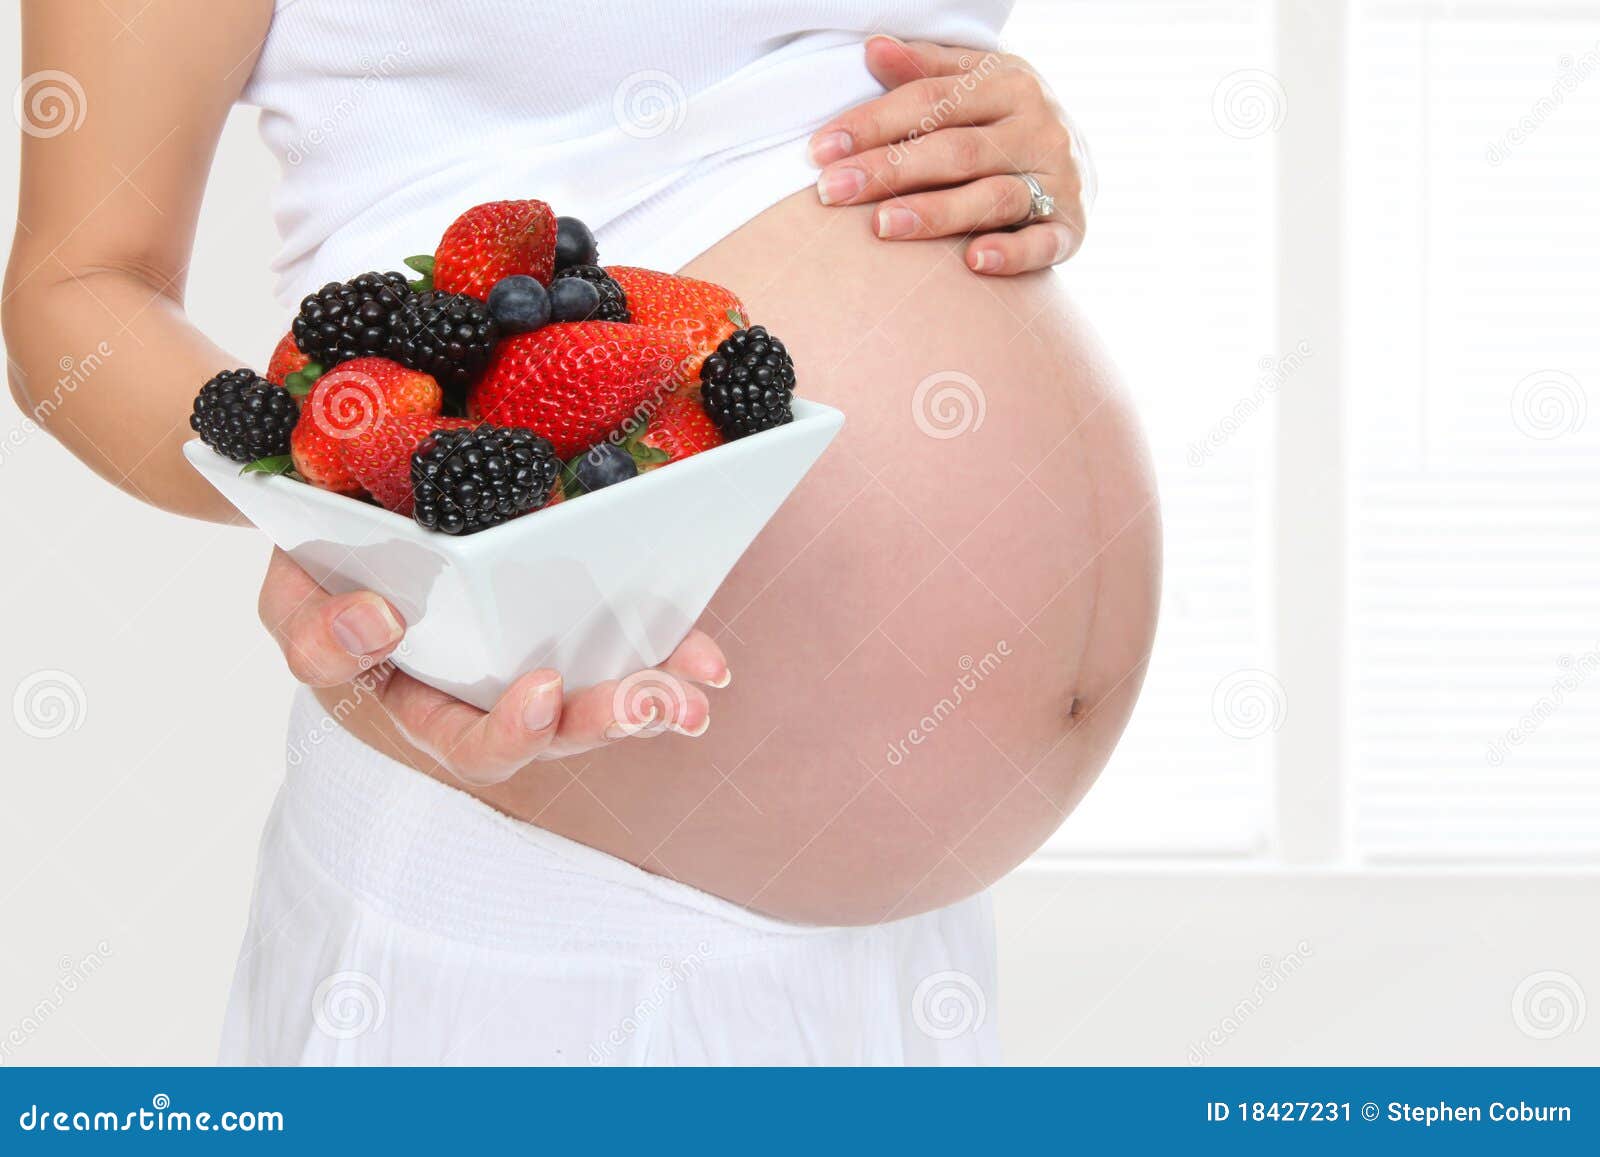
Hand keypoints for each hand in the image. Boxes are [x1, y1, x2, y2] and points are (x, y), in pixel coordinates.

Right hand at [256, 549, 728, 785]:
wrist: (338, 500)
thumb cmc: (317, 553)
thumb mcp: (291, 590)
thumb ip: (317, 623)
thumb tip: (381, 619)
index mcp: (407, 697)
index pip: (453, 736)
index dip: (505, 731)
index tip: (542, 689)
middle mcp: (469, 697)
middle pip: (542, 736)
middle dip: (598, 722)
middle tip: (648, 702)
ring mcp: (516, 665)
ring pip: (584, 707)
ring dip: (644, 700)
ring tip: (691, 691)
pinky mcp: (563, 625)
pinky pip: (619, 651)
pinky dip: (668, 654)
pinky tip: (708, 662)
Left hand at [808, 36, 1091, 275]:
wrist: (1084, 163)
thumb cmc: (1008, 122)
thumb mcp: (976, 83)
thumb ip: (926, 71)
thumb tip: (872, 48)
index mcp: (1009, 84)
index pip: (930, 101)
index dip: (873, 124)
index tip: (820, 150)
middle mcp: (1037, 128)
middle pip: (954, 150)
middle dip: (888, 171)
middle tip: (832, 191)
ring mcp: (1058, 179)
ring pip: (992, 196)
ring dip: (936, 214)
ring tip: (882, 226)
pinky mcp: (1073, 227)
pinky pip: (1042, 243)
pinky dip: (1011, 253)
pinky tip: (973, 261)